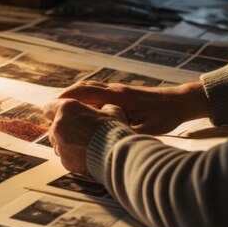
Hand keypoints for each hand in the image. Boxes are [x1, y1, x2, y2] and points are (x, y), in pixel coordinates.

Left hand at [44, 99, 127, 174]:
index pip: (49, 106)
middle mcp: (58, 127)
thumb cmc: (114, 129)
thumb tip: (101, 110)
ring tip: (88, 144)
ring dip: (69, 142)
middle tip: (84, 129)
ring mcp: (60, 147)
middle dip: (67, 127)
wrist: (118, 157)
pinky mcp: (66, 163)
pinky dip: (75, 156)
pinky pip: (67, 157)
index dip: (57, 109)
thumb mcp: (112, 110)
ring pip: (60, 142)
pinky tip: (89, 155)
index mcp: (67, 110)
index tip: (66, 113)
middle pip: (55, 126)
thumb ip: (100, 108)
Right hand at [58, 80, 208, 134]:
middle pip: (82, 87)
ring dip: (72, 97)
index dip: (66, 100)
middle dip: (63, 98)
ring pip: (87, 87)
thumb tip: (103, 138)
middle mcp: (114, 89)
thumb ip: (124, 131)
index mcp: (117, 96)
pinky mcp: (119, 93)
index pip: (85, 93)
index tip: (50, 109)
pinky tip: (78, 110)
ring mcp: (116, 89)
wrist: (180, 101)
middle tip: (47, 112)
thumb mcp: (145, 129)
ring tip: (57, 111)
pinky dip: (82, 97)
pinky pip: (95, 91)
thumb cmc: (165, 116)